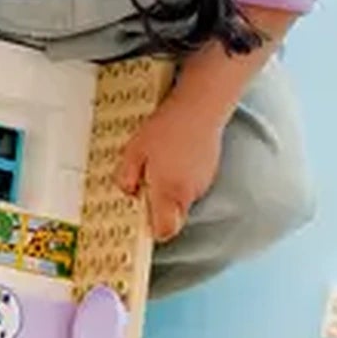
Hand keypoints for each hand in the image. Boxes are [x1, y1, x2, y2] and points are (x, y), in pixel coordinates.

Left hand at [116, 94, 224, 242]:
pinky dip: (181, 178)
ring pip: (182, 201)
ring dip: (169, 191)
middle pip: (174, 218)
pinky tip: (174, 157)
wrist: (200, 106)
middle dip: (158, 209)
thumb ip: (127, 176)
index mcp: (168, 191)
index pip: (165, 231)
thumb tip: (128, 190)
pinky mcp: (209, 172)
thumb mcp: (134, 150)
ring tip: (159, 165)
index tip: (141, 222)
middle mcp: (188, 193)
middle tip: (145, 187)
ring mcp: (202, 183)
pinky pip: (192, 186)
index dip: (153, 231)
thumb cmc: (168, 126)